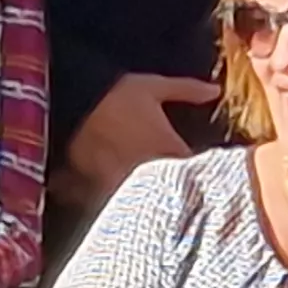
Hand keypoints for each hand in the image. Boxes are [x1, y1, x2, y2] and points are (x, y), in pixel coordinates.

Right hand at [64, 76, 216, 207]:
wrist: (70, 106)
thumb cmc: (115, 95)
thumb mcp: (152, 86)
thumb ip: (186, 89)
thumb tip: (216, 90)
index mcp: (167, 144)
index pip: (195, 165)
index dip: (200, 166)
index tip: (200, 164)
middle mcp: (151, 167)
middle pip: (172, 187)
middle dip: (177, 185)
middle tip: (176, 180)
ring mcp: (125, 180)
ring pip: (147, 197)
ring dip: (150, 195)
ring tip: (151, 193)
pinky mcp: (101, 187)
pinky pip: (117, 201)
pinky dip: (120, 200)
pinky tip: (119, 195)